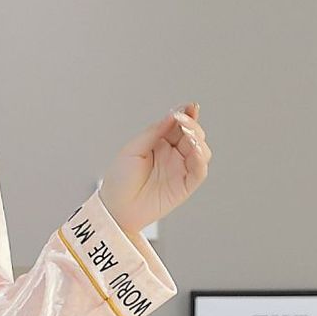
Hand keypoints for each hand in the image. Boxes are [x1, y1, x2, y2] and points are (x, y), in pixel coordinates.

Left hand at [100, 101, 209, 234]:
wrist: (116, 208)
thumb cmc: (120, 181)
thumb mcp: (133, 149)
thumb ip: (154, 132)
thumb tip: (173, 115)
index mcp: (160, 143)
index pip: (179, 125)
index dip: (187, 115)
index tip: (189, 107)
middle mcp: (172, 155)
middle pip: (193, 135)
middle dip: (192, 126)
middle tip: (184, 121)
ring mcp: (179, 170)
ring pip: (200, 151)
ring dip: (198, 140)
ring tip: (188, 135)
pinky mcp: (184, 186)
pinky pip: (199, 171)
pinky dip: (200, 159)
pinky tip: (195, 150)